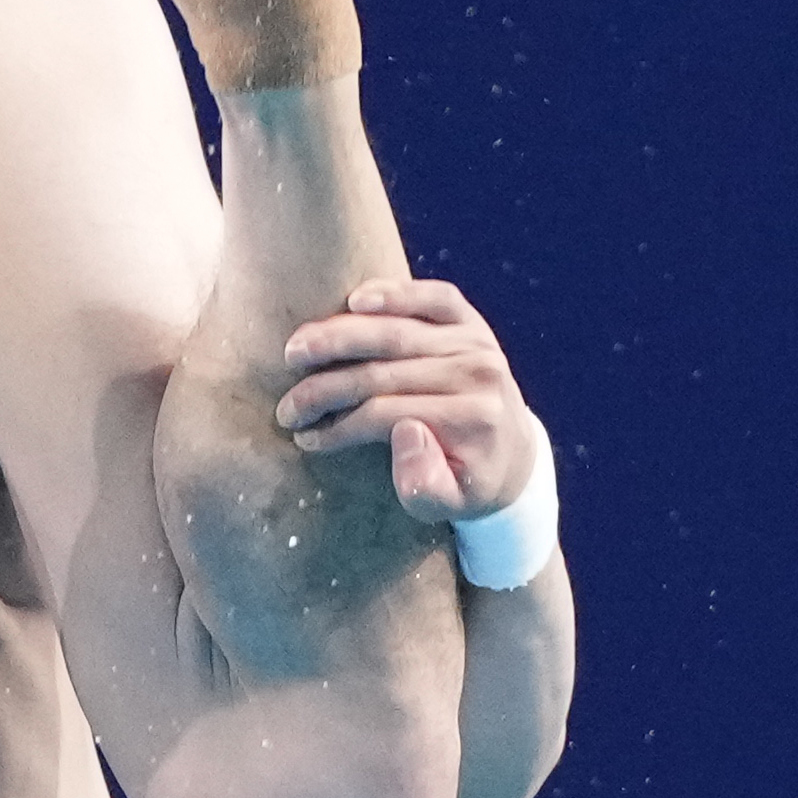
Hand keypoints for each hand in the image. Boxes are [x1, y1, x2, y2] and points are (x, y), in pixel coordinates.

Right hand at [269, 280, 539, 521]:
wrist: (511, 452)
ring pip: (397, 331)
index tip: (303, 437)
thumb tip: (405, 431)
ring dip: (339, 336)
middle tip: (286, 404)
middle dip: (325, 387)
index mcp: (472, 419)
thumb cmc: (469, 481)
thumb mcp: (451, 504)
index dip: (337, 427)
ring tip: (295, 349)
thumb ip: (425, 485)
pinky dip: (395, 293)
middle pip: (384, 371)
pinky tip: (355, 298)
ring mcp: (475, 342)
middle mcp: (477, 373)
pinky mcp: (471, 321)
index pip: (386, 415)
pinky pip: (435, 297)